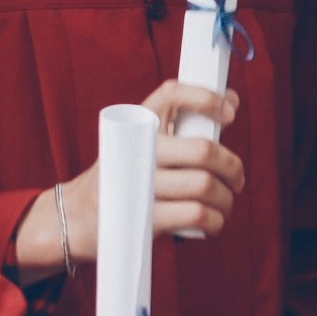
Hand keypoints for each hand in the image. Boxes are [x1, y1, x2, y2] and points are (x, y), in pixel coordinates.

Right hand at [14, 81, 247, 278]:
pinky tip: (214, 222)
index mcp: (138, 124)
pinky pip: (197, 215)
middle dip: (232, 167)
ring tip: (225, 204)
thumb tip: (232, 101)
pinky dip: (215, 220)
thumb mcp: (143, 143)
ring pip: (205, 185)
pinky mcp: (145, 217)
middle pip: (203, 150)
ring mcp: (140, 183)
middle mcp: (138, 148)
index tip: (231, 112)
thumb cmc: (126, 176)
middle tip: (237, 179)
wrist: (79, 218)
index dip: (205, 97)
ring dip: (226, 199)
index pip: (172, 93)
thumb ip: (181, 125)